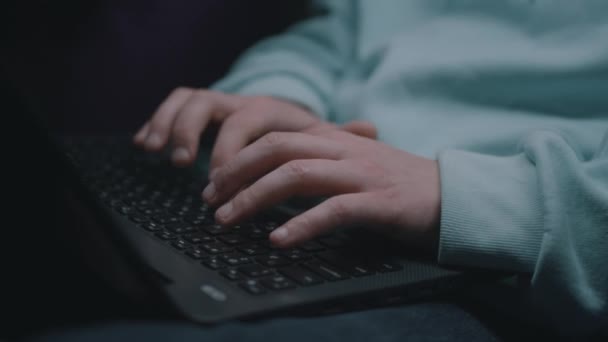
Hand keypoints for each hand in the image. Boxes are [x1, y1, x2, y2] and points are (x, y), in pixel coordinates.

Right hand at [133, 88, 376, 172]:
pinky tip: (145, 145)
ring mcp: (218, 107)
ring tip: (156, 152)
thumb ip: (341, 136)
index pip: (242, 120)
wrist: (286, 123)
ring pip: (184, 100)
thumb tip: (371, 127)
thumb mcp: (322, 140)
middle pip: (206, 103)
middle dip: (191, 133)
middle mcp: (239, 103)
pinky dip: (156, 122)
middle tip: (184, 166)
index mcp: (267, 108)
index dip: (228, 150)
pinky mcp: (199, 115)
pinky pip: (172, 108)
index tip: (221, 181)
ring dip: (167, 123)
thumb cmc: (302, 139)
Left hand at [204, 128, 440, 253]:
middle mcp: (344, 149)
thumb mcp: (354, 163)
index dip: (238, 159)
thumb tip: (273, 179)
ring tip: (228, 219)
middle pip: (277, 149)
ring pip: (297, 174)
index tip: (213, 183)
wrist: (451, 194)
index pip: (275, 138)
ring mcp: (361, 174)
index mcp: (335, 138)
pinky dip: (301, 225)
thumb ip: (319, 162)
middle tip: (210, 200)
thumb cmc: (396, 184)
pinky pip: (333, 211)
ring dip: (255, 197)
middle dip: (236, 173)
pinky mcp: (379, 202)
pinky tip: (278, 240)